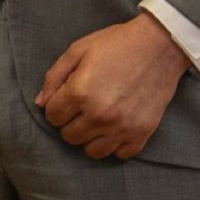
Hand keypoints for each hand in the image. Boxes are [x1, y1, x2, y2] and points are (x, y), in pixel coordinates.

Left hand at [35, 13, 191, 158]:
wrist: (158, 46)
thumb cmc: (115, 44)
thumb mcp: (77, 51)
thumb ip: (54, 78)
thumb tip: (40, 103)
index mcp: (80, 92)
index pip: (52, 117)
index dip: (55, 106)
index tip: (66, 98)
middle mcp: (100, 115)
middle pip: (69, 136)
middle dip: (69, 122)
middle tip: (80, 107)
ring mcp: (122, 127)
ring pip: (92, 151)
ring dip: (89, 136)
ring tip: (96, 118)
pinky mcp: (142, 134)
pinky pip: (119, 154)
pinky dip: (114, 144)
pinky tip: (115, 126)